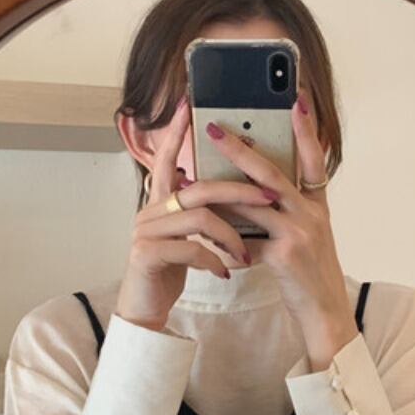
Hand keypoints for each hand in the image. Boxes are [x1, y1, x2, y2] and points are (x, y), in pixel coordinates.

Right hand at [116, 96, 273, 330]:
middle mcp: (150, 211)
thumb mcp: (188, 237)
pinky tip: (224, 271)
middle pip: (199, 187)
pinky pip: (191, 248)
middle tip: (269, 197)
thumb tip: (230, 193)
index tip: (190, 105)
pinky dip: (213, 259)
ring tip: (246, 253)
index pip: (168, 160)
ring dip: (231, 235)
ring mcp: (146, 232)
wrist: (145, 310)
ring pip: (199, 218)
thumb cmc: (170, 271)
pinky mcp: (147, 256)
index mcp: (160, 203)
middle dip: (238, 191)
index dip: (178, 133)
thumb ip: (200, 213)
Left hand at [201, 91, 358, 369]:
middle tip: (212, 128)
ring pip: (252, 202)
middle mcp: (312, 214)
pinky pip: (245, 239)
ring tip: (192, 176)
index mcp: (317, 206)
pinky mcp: (285, 255)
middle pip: (272, 172)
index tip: (295, 99)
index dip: (306, 128)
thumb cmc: (310, 276)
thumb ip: (283, 214)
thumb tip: (245, 196)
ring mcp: (300, 233)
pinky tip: (203, 234)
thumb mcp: (306, 238)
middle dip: (240, 148)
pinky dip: (224, 237)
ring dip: (219, 188)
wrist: (326, 313)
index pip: (314, 159)